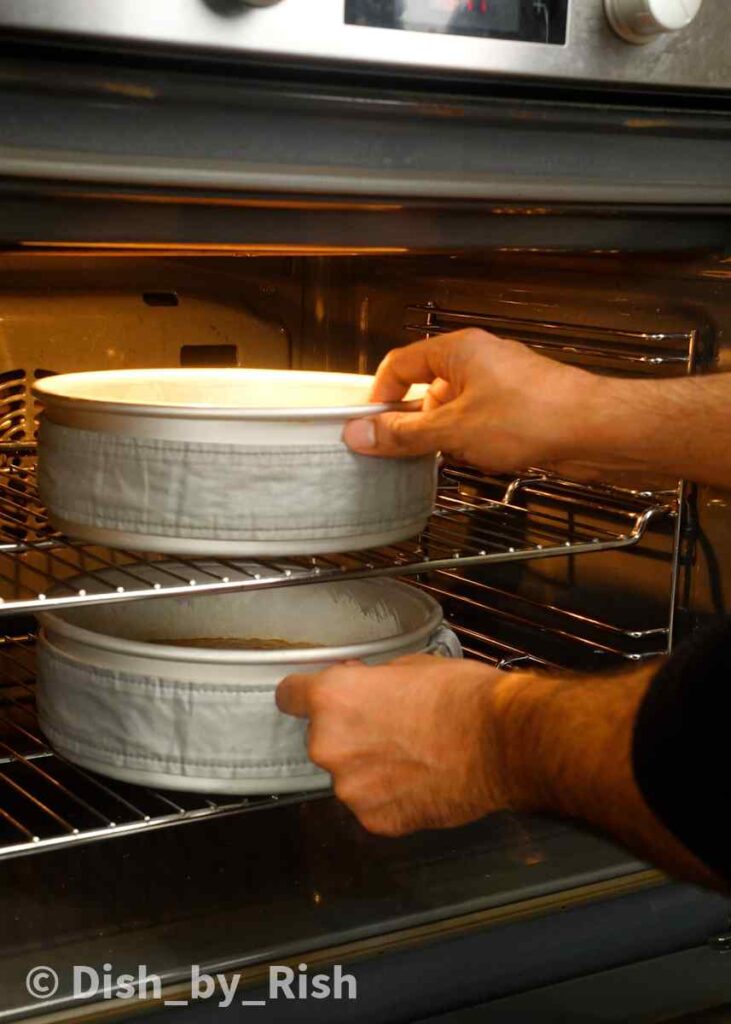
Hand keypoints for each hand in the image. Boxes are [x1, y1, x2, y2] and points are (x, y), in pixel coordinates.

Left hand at [276, 655, 509, 835]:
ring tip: (414, 756)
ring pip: (349, 774)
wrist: (501, 742)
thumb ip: (371, 683)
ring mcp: (351, 789)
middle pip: (323, 738)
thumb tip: (363, 689)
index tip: (316, 698)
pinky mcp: (375, 820)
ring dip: (370, 767)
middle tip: (391, 726)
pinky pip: (373, 804)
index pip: (289, 695)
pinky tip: (422, 781)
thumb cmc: (460, 696)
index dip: (305, 694)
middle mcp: (329, 746)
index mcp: (332, 699)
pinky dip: (391, 796)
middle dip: (350, 733)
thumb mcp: (409, 666)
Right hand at [342, 329, 594, 474]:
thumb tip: (362, 434)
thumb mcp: (454, 430)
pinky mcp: (519, 406)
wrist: (594, 429)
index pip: (400, 364)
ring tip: (452, 457)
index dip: (380, 396)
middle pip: (426, 388)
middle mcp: (479, 360)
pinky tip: (480, 460)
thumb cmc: (532, 416)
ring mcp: (501, 382)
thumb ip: (404, 434)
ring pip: (454, 409)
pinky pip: (479, 421)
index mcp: (457, 350)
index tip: (371, 427)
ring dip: (446, 436)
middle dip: (416, 422)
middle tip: (407, 452)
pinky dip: (471, 441)